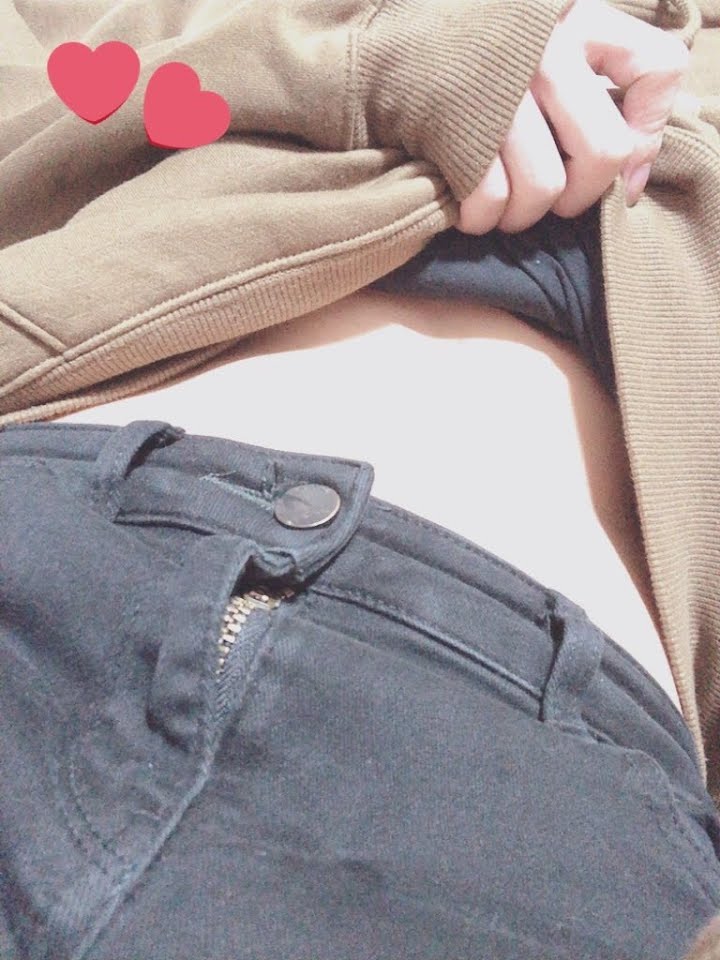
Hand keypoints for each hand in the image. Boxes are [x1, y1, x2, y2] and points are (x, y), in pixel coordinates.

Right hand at [458, 0, 689, 235]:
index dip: (648, 135)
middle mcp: (545, 47)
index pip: (656, 69)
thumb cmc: (475, 50)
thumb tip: (632, 179)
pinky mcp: (452, 125)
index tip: (624, 169)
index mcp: (576, 16)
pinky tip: (473, 209)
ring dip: (524, 216)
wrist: (386, 37)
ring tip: (507, 207)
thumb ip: (596, 83)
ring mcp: (499, 89)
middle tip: (556, 200)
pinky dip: (482, 218)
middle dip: (580, 197)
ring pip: (543, 189)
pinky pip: (489, 200)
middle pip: (603, 152)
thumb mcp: (542, 36)